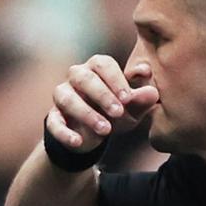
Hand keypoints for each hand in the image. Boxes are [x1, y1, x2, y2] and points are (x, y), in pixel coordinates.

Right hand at [45, 54, 159, 151]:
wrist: (94, 135)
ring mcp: (62, 96)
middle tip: (118, 112)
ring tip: (105, 130)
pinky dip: (64, 133)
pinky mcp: (53, 117)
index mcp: (97, 68)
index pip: (103, 64)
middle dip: (101, 95)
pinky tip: (77, 141)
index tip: (128, 98)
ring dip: (86, 113)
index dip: (115, 80)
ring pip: (66, 98)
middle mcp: (76, 77)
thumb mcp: (132, 108)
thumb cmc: (116, 112)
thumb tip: (153, 93)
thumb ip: (141, 99)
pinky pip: (53, 122)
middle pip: (83, 77)